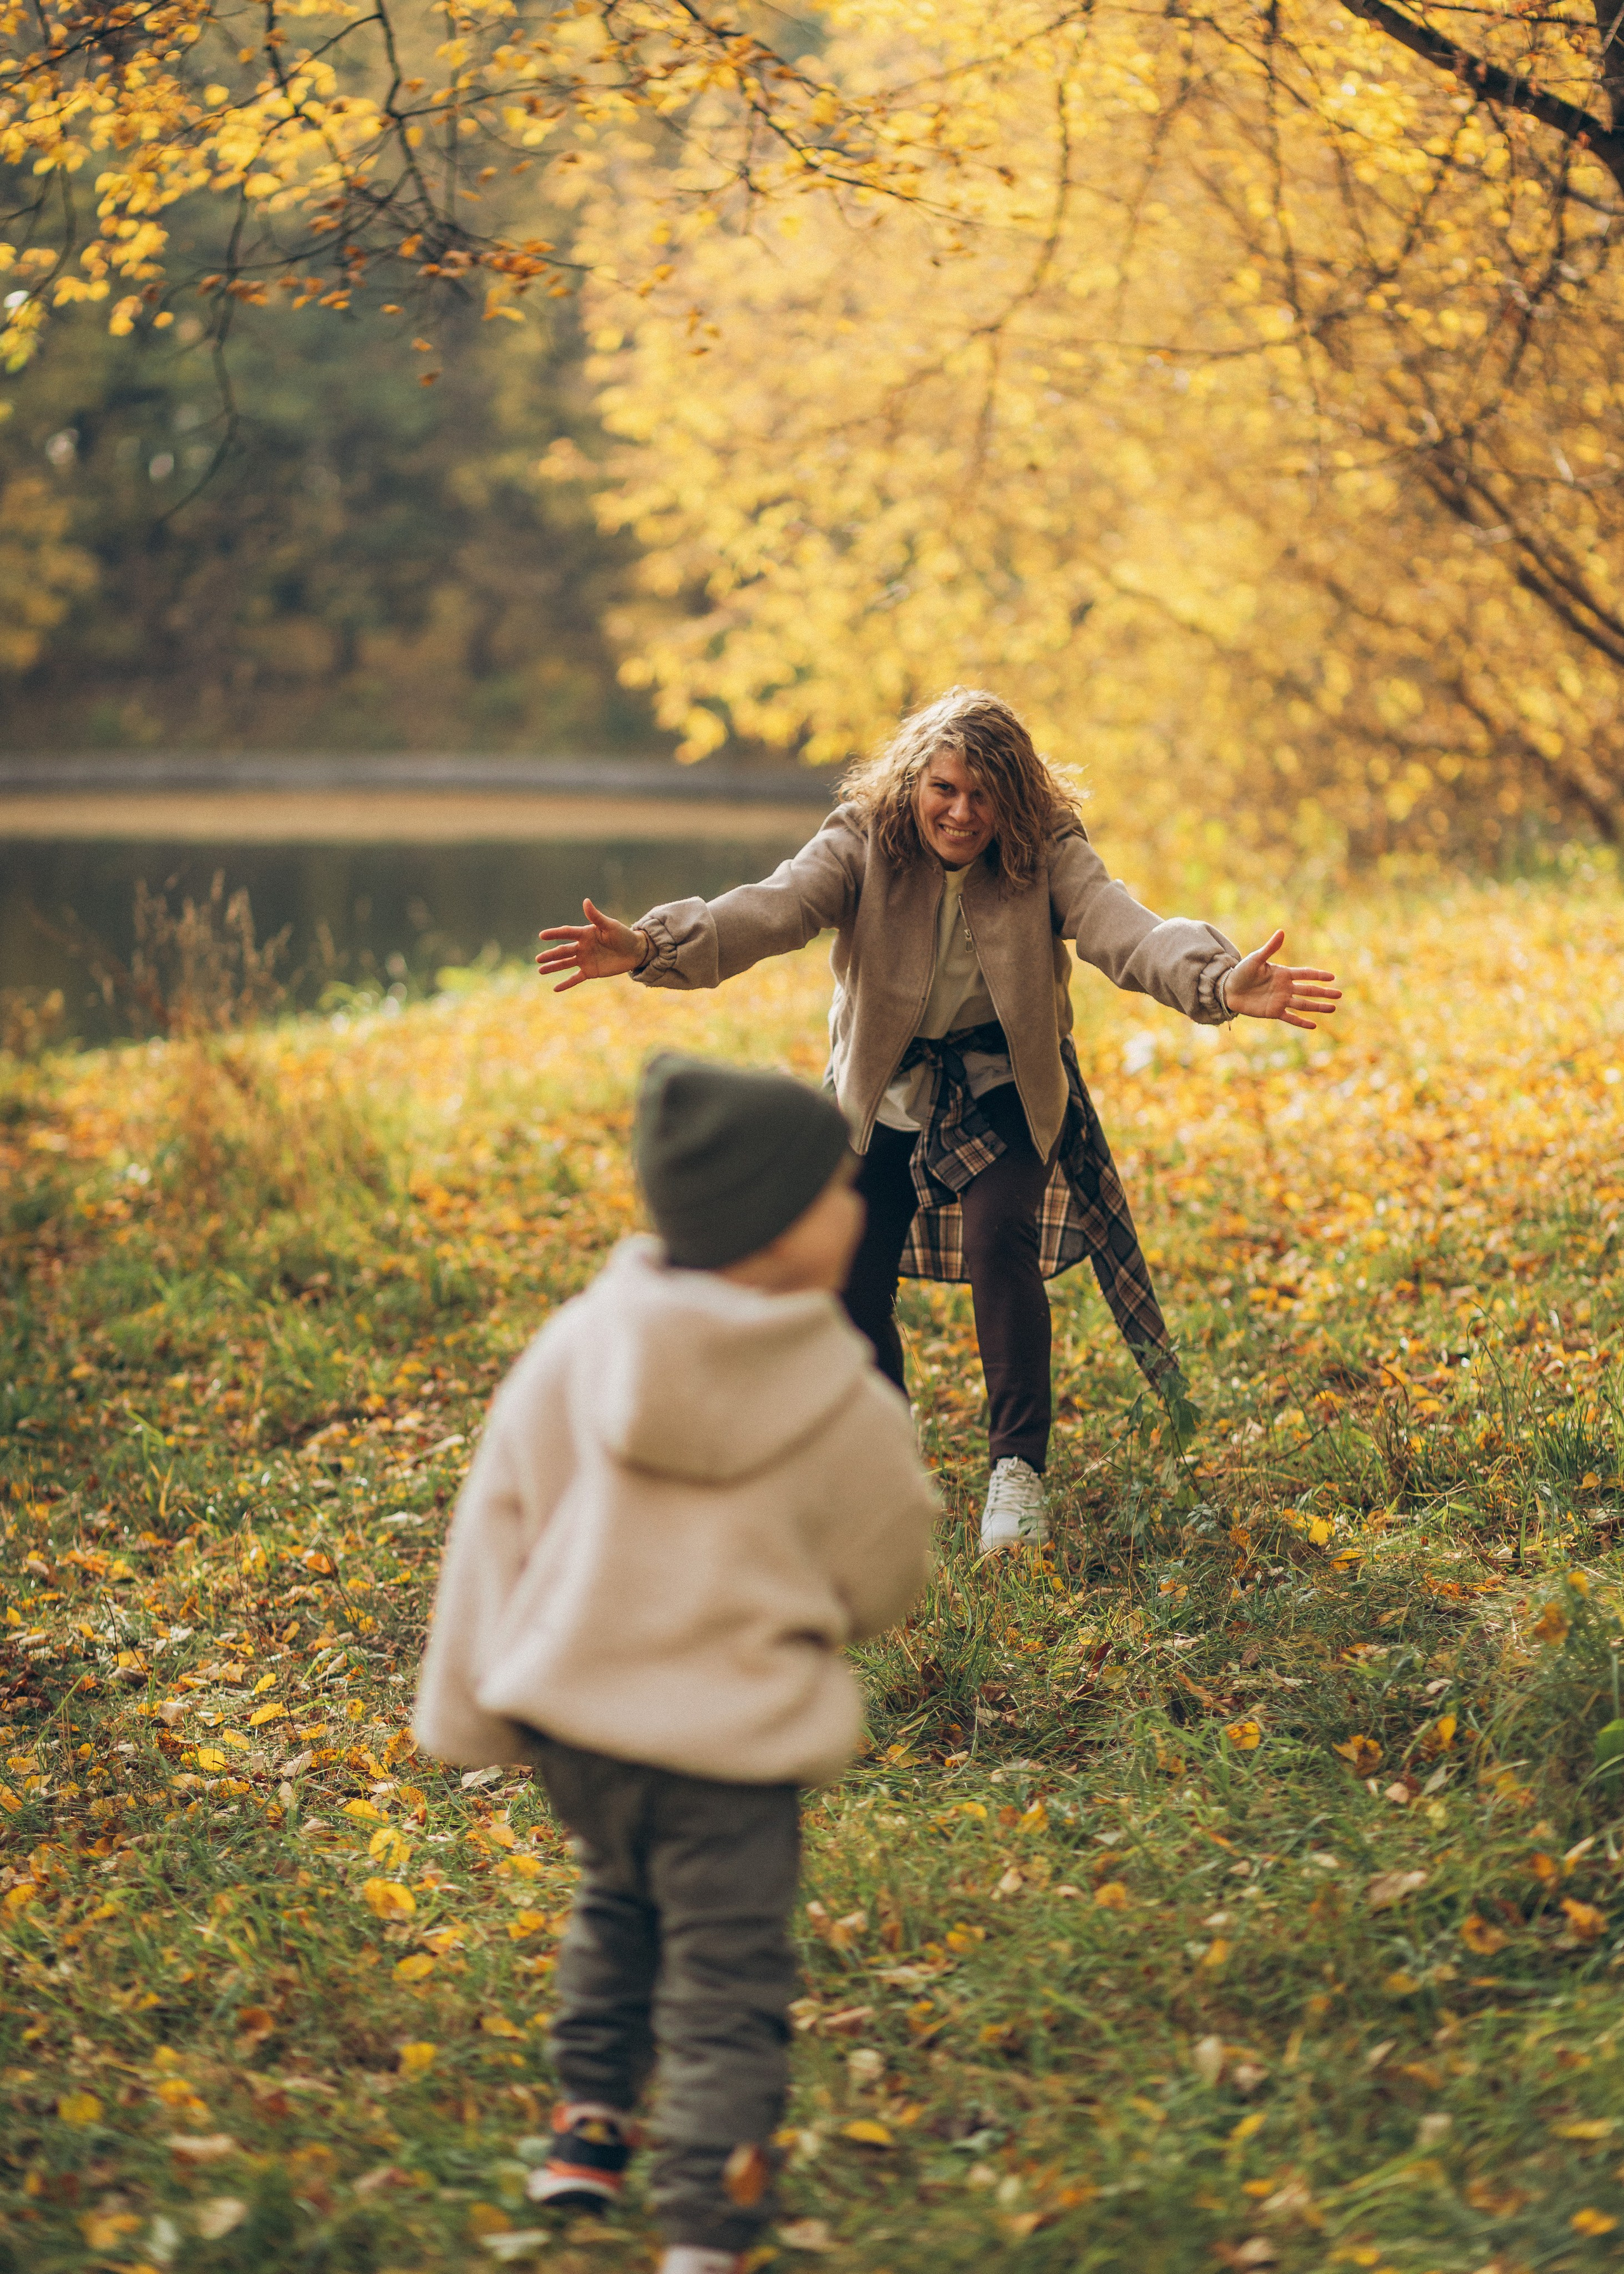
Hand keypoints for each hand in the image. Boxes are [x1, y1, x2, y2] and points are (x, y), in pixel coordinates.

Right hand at [535, 898, 646, 992]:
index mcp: (585, 933)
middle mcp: (582, 946)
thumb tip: (585, 901)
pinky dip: (566, 983)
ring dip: (553, 967)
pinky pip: (576, 978)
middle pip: (563, 951)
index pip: (567, 933)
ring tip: (540, 971)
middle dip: (550, 955)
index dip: (554, 934)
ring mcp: (585, 960)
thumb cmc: (623, 935)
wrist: (635, 951)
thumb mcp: (610, 925)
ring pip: (565, 964)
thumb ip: (596, 916)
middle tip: (538, 959)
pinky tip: (555, 988)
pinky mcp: (590, 972)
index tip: (541, 935)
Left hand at [1224, 930, 1339, 1028]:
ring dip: (1318, 1007)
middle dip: (1324, 992)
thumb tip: (1282, 932)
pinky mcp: (1273, 1012)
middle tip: (1340, 994)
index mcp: (1283, 973)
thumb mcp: (1255, 959)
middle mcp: (1285, 987)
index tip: (1332, 977)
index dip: (1318, 975)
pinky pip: (1290, 1018)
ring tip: (1333, 1008)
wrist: (1228, 990)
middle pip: (1309, 990)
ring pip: (1303, 1004)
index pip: (1305, 974)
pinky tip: (1314, 1026)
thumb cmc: (1241, 972)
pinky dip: (1301, 1022)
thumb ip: (1270, 948)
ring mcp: (1281, 1000)